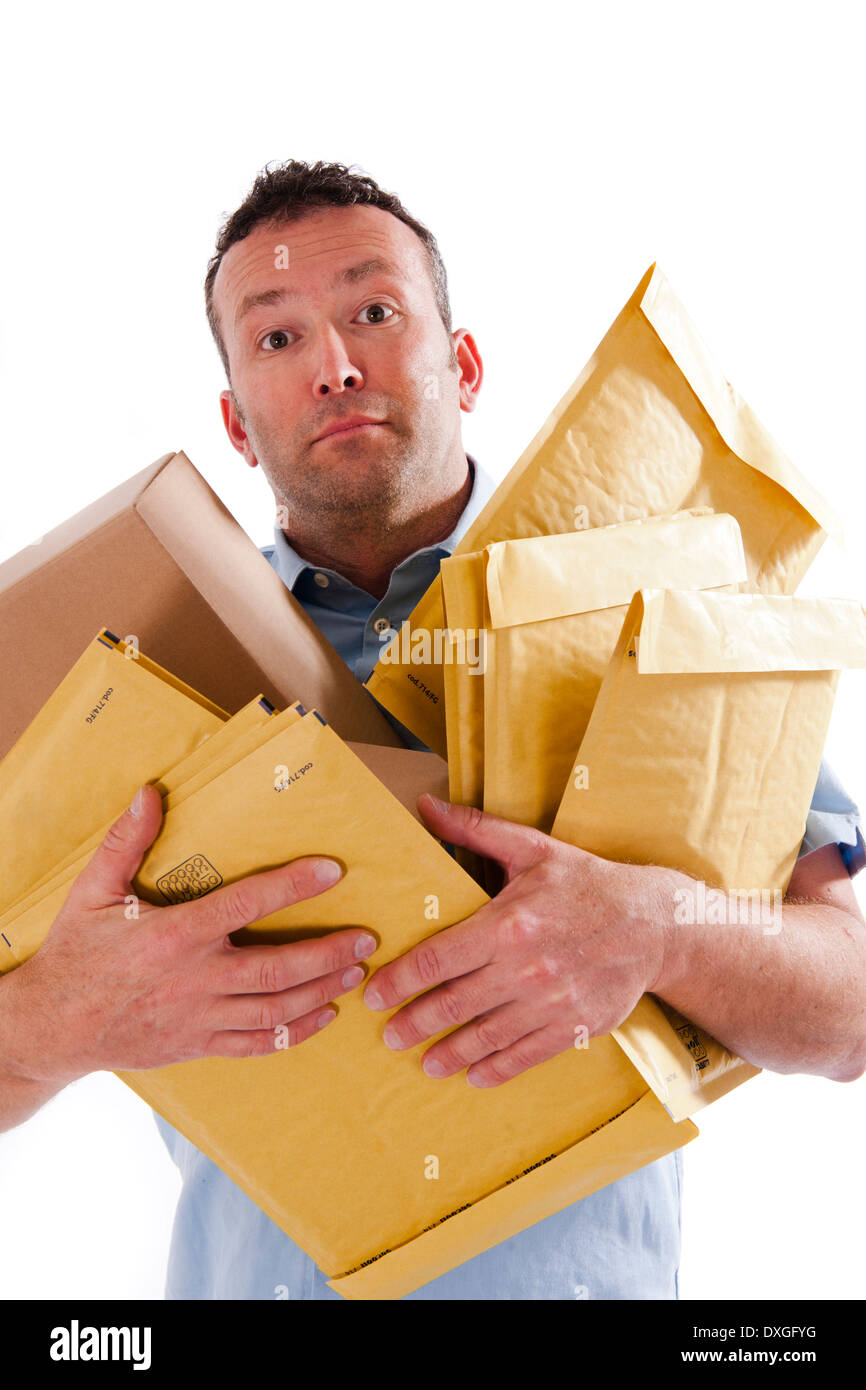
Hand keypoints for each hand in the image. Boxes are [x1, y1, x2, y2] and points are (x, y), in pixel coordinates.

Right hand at [2, 785, 375, 1084]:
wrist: (52, 1027)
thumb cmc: (76, 953)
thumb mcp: (92, 891)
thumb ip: (126, 842)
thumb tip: (150, 792)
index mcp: (174, 936)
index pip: (245, 905)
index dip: (292, 886)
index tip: (332, 870)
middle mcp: (194, 979)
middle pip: (276, 968)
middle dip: (326, 952)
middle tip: (365, 937)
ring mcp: (199, 1018)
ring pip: (274, 1010)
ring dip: (321, 990)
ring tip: (355, 972)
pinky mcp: (199, 1045)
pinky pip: (257, 1044)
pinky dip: (296, 1033)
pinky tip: (325, 1016)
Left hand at [363, 795, 666, 1086]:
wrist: (655, 923)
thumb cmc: (587, 882)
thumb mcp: (533, 848)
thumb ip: (476, 830)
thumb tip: (425, 805)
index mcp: (509, 923)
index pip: (438, 958)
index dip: (400, 981)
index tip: (375, 994)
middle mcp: (526, 968)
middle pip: (454, 1004)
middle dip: (414, 1023)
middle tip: (389, 1035)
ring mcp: (551, 1003)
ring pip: (486, 1037)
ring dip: (449, 1053)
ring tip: (424, 1062)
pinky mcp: (575, 1027)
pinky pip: (525, 1055)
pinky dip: (495, 1069)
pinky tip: (473, 1075)